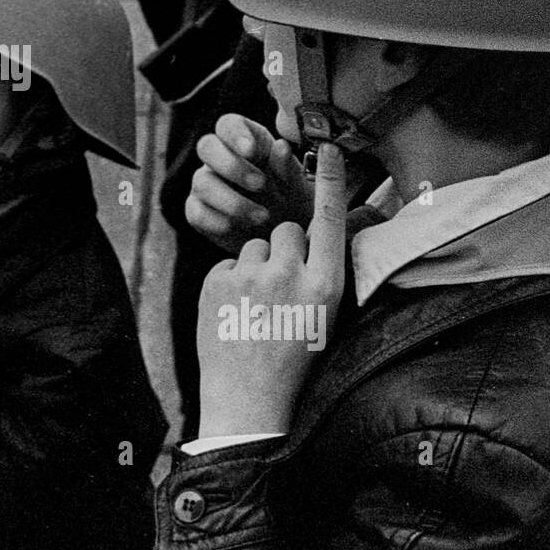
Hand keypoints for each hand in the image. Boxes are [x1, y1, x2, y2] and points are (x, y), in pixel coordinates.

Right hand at [186, 113, 311, 253]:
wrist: (287, 243)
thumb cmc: (295, 206)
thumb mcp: (299, 187)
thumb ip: (288, 168)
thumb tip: (280, 145)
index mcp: (247, 143)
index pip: (228, 124)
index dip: (235, 133)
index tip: (252, 150)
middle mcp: (221, 159)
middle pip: (206, 146)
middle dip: (231, 165)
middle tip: (260, 185)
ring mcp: (207, 185)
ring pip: (201, 182)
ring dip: (232, 200)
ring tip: (262, 216)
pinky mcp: (198, 212)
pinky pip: (196, 212)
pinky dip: (217, 220)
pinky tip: (240, 227)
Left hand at [195, 143, 346, 436]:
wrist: (249, 401)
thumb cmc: (294, 360)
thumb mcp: (326, 318)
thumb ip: (325, 274)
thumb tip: (330, 233)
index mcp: (326, 287)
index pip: (331, 220)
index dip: (330, 182)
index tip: (329, 148)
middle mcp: (290, 276)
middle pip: (287, 230)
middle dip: (283, 249)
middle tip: (281, 289)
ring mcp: (251, 278)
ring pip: (254, 245)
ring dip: (254, 267)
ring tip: (256, 307)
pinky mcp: (218, 281)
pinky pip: (228, 263)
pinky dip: (229, 282)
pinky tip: (235, 312)